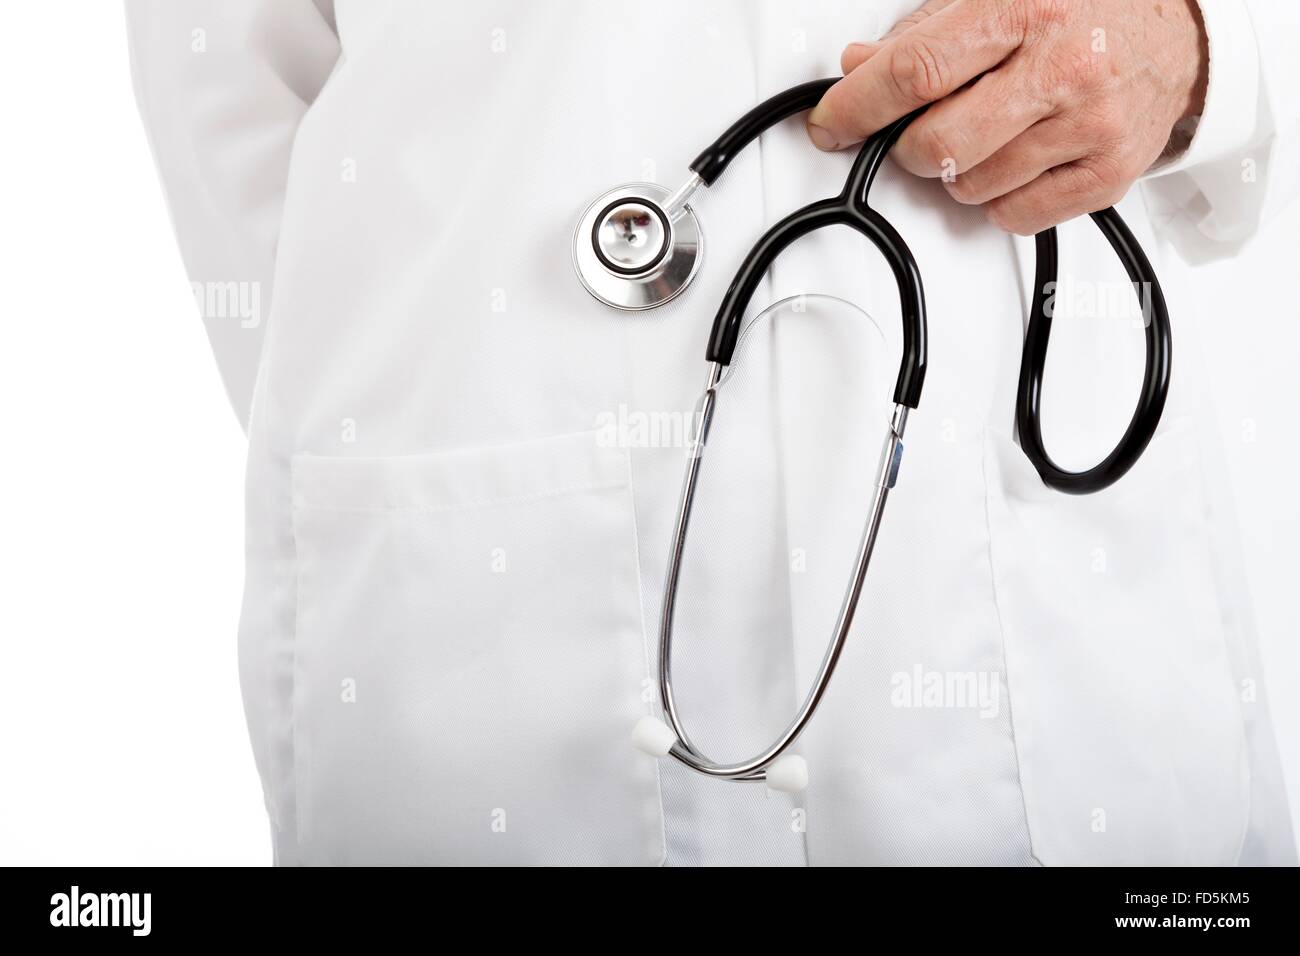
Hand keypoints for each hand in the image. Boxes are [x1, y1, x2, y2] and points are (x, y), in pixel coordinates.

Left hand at [806, 0, 1208, 233]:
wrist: (1177, 35)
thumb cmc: (1082, 11)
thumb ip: (922, 35)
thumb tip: (858, 70)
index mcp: (1025, 9)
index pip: (916, 71)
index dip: (858, 106)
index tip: (831, 123)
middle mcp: (1063, 67)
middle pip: (938, 144)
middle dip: (908, 147)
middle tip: (919, 131)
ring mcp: (1089, 125)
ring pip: (970, 189)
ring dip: (956, 173)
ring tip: (986, 134)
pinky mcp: (1107, 174)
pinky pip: (1014, 216)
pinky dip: (998, 198)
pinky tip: (1017, 159)